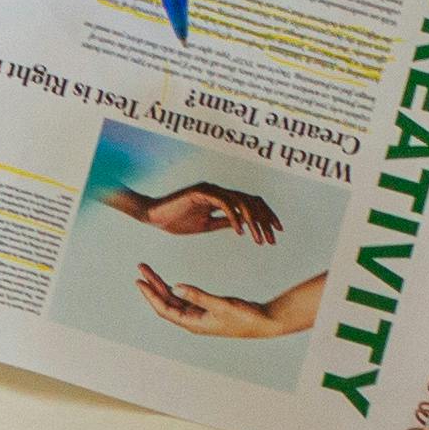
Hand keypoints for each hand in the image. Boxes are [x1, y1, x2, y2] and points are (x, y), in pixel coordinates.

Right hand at [110, 178, 283, 242]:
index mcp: (222, 198)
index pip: (251, 204)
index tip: (275, 233)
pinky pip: (225, 203)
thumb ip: (224, 222)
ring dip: (253, 221)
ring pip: (242, 202)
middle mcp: (220, 191)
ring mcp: (212, 190)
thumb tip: (244, 225)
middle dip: (265, 220)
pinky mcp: (202, 192)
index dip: (266, 216)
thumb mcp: (206, 224)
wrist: (153, 216)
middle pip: (252, 201)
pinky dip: (234, 217)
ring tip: (258, 239)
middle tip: (272, 239)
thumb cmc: (176, 220)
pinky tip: (240, 232)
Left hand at [136, 262, 328, 340]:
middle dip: (152, 286)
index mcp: (193, 323)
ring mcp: (198, 316)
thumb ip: (198, 296)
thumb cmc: (244, 316)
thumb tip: (175, 287)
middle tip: (141, 269)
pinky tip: (168, 282)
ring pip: (173, 300)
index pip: (164, 309)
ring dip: (161, 286)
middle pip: (165, 303)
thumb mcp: (220, 304)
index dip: (150, 295)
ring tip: (149, 272)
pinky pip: (184, 299)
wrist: (263, 321)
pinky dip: (175, 289)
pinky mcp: (205, 310)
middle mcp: (192, 321)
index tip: (139, 281)